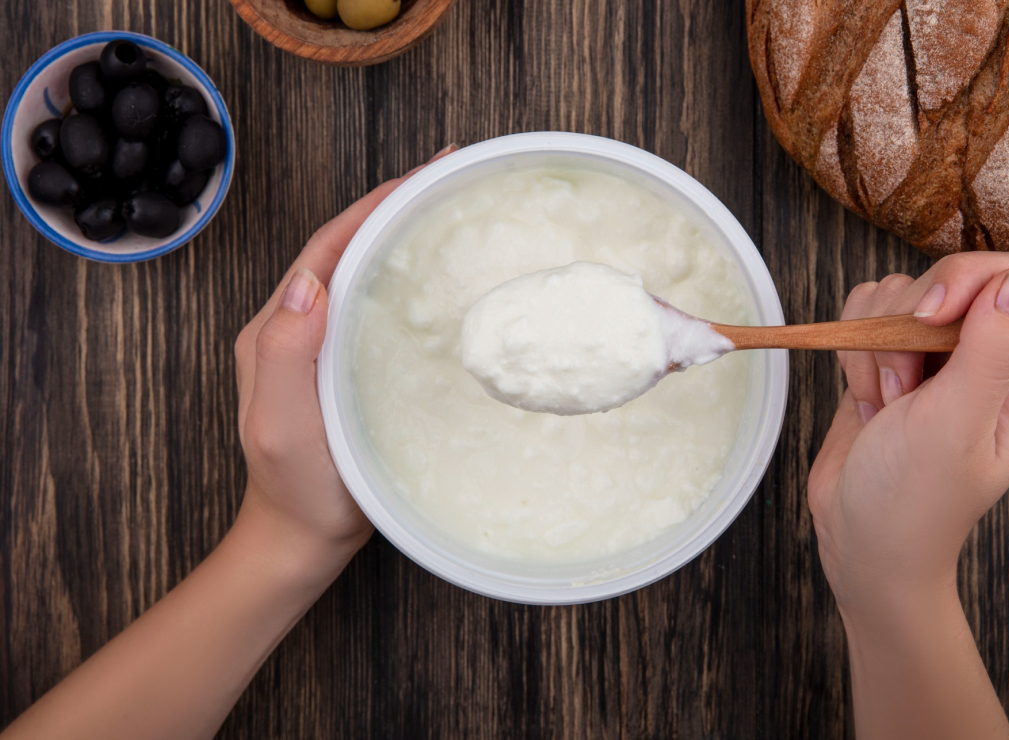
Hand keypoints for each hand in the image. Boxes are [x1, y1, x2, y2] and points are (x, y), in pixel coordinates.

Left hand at [234, 145, 457, 563]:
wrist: (304, 538)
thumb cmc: (296, 487)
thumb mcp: (280, 421)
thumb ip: (283, 351)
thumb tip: (308, 281)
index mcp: (276, 329)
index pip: (325, 248)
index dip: (372, 206)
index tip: (423, 175)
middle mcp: (296, 327)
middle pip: (346, 248)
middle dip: (393, 206)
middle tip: (449, 177)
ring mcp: (324, 346)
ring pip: (363, 273)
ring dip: (402, 236)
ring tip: (451, 211)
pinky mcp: (349, 366)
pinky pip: (378, 308)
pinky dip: (407, 280)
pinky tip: (441, 279)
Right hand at [808, 252, 1008, 611]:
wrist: (859, 542)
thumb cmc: (913, 501)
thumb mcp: (956, 425)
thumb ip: (991, 350)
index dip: (971, 282)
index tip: (930, 316)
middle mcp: (984, 360)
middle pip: (949, 281)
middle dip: (908, 326)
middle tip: (904, 388)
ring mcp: (932, 360)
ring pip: (898, 296)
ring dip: (875, 345)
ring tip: (886, 403)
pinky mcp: (886, 362)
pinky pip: (864, 317)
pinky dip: (852, 351)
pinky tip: (866, 398)